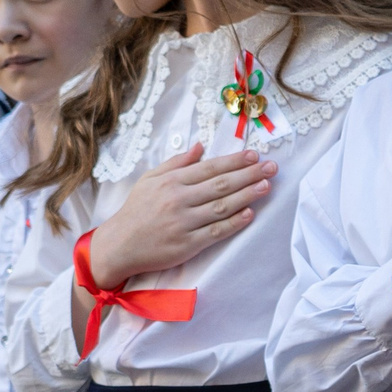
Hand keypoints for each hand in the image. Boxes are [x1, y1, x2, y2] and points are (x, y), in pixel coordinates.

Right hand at [85, 144, 273, 287]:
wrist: (119, 245)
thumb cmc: (136, 210)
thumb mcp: (150, 180)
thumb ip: (176, 163)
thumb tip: (200, 146)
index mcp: (171, 182)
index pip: (209, 168)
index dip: (234, 161)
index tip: (255, 156)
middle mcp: (178, 200)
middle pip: (220, 185)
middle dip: (249, 175)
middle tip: (272, 167)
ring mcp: (183, 223)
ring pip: (221, 207)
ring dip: (247, 195)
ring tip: (267, 186)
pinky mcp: (187, 245)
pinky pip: (215, 232)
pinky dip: (234, 223)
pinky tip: (250, 214)